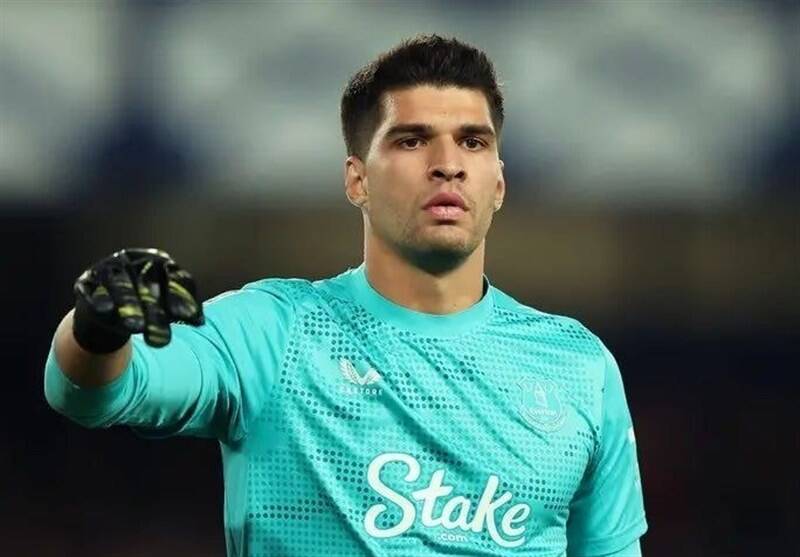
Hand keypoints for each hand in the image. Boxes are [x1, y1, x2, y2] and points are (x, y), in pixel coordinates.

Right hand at [72, 248, 203, 352]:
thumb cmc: (145, 303)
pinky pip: (94, 289)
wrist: (107, 307)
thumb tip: (200, 321)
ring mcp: (109, 268)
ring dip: (129, 306)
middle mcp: (133, 260)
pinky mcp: (87, 280)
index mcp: (159, 261)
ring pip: (121, 286)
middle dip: (156, 313)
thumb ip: (182, 309)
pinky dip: (100, 299)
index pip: (175, 277)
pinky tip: (106, 311)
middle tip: (163, 341)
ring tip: (136, 328)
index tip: (190, 319)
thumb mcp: (165, 306)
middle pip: (148, 285)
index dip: (183, 297)